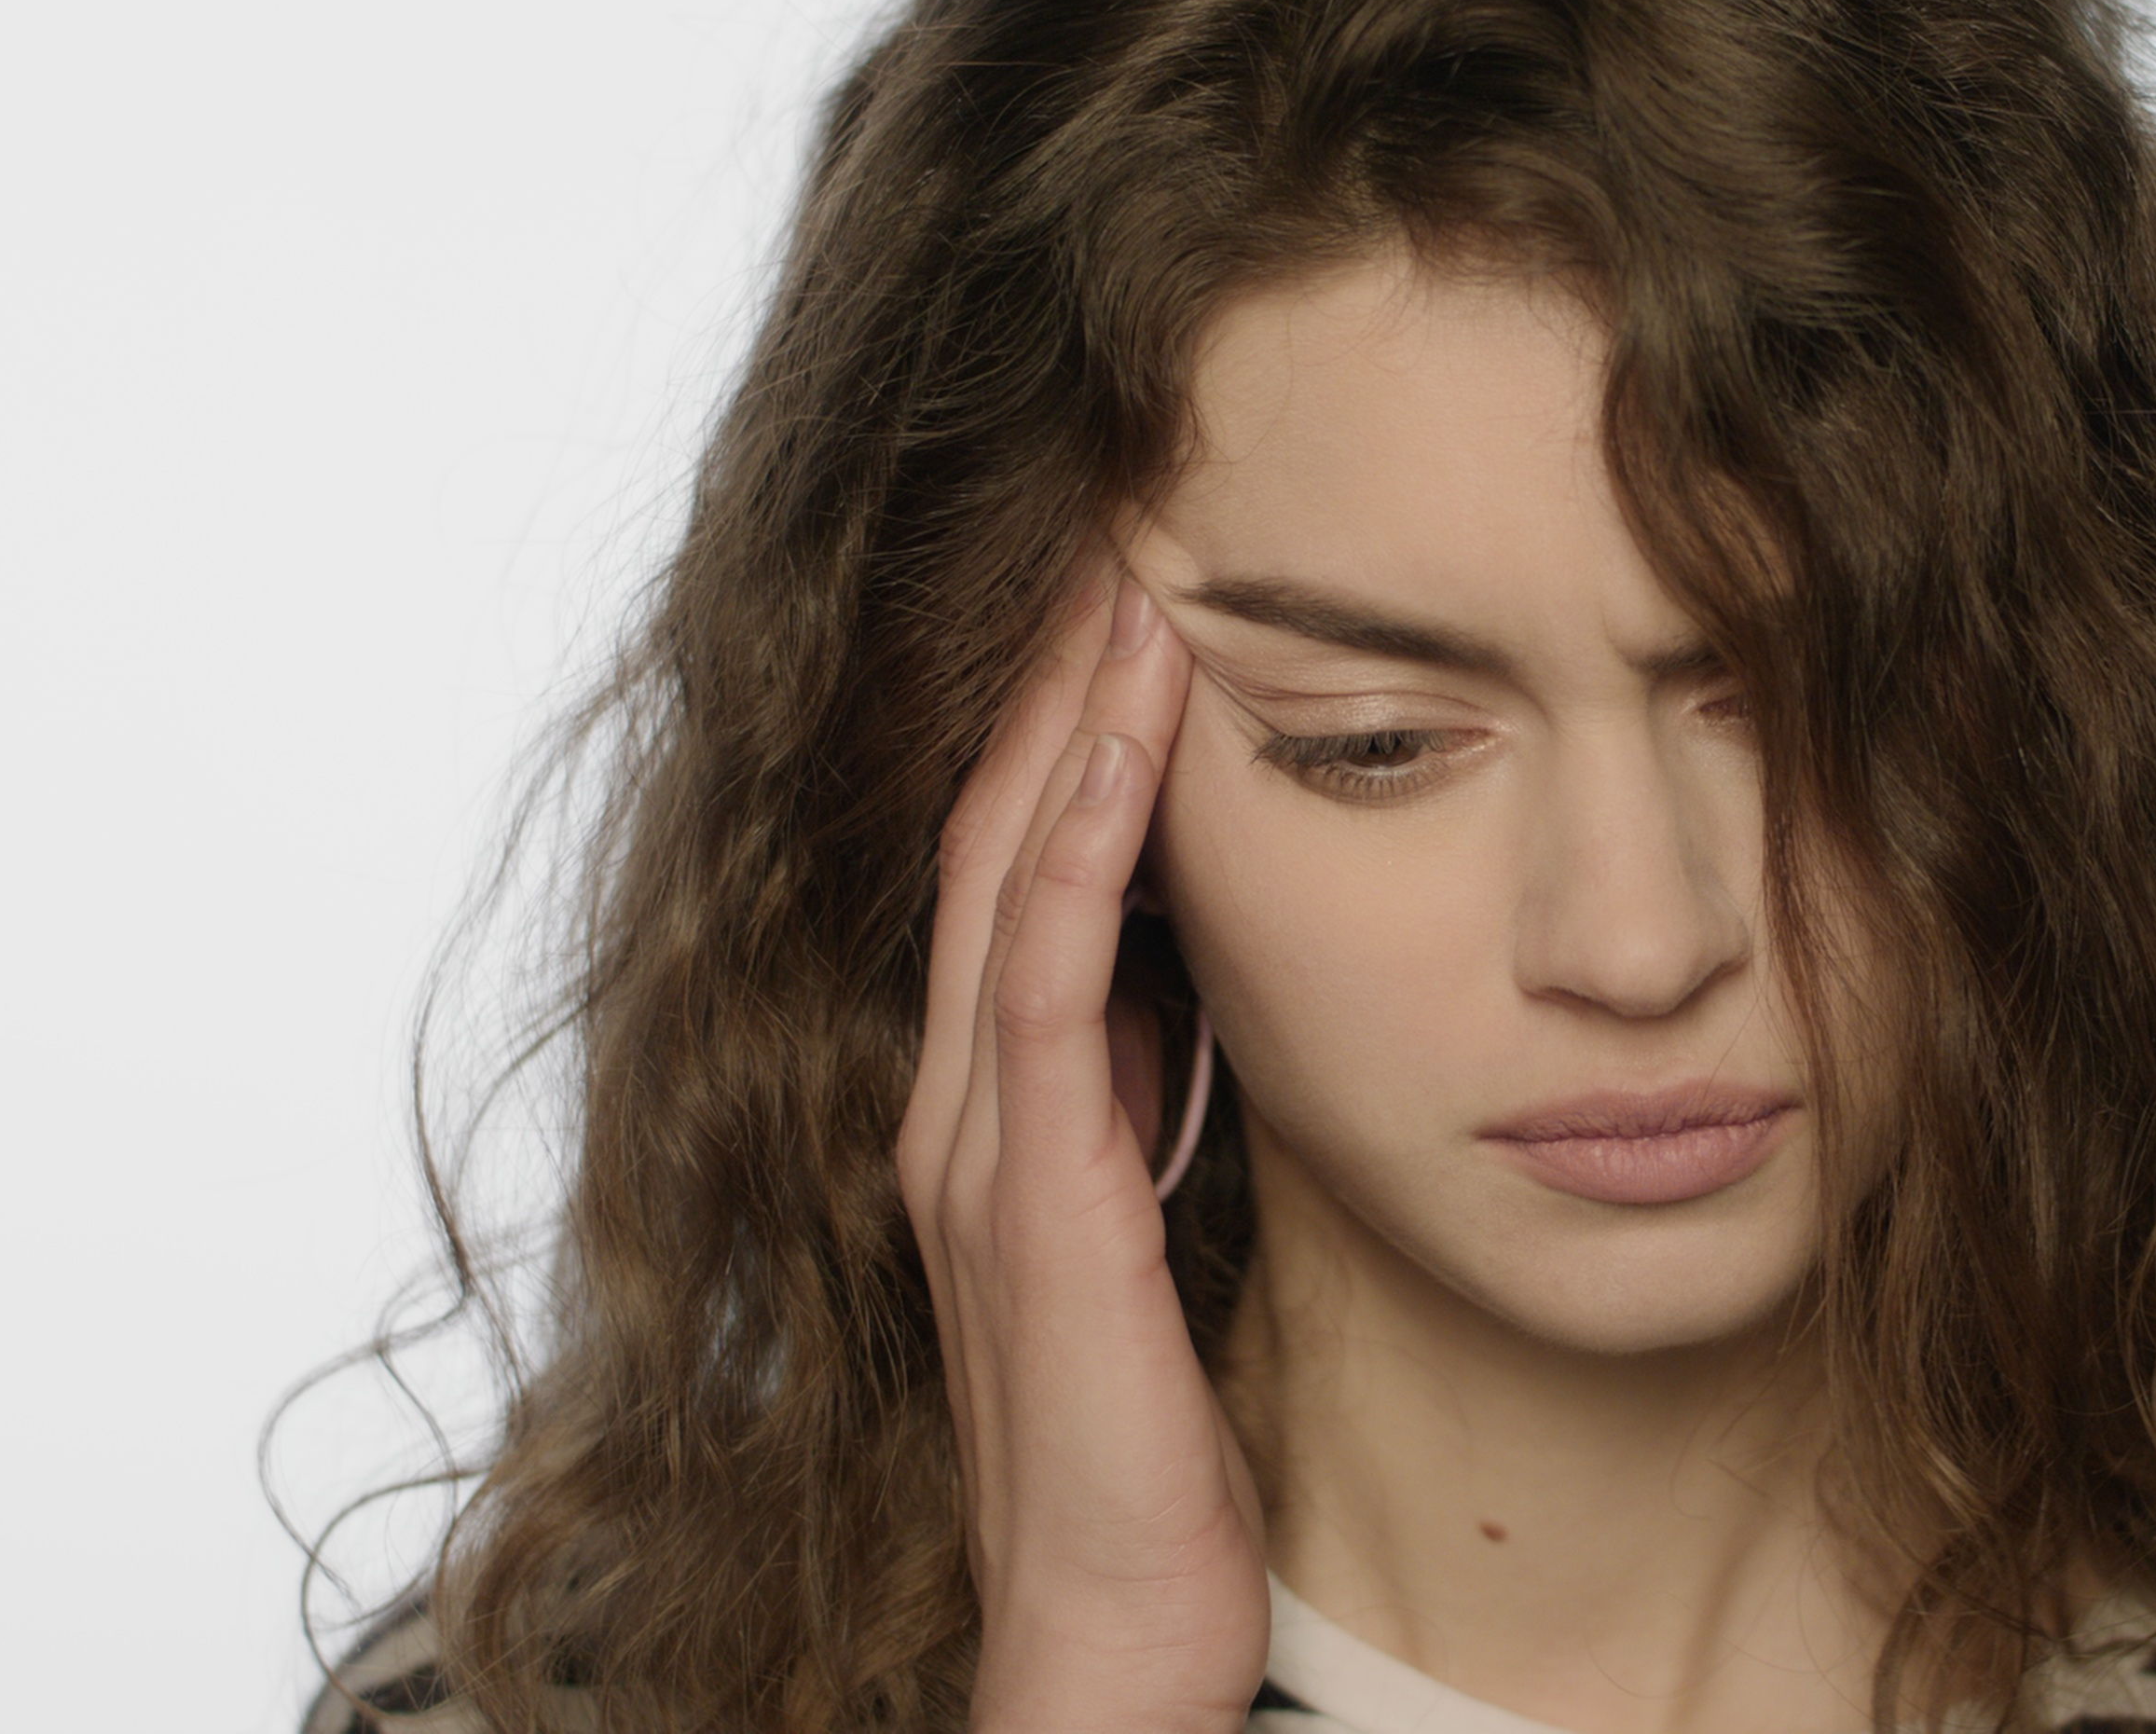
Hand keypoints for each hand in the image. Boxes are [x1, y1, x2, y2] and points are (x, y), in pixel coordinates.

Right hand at [896, 570, 1267, 1733]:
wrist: (1115, 1635)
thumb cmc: (1151, 1458)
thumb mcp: (1154, 1241)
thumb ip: (1148, 1116)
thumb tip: (1195, 994)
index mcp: (995, 1121)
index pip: (1011, 876)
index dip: (1063, 735)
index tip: (1133, 606)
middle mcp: (960, 1112)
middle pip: (988, 840)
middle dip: (1054, 686)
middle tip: (1122, 532)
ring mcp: (980, 1149)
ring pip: (1005, 874)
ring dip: (1069, 718)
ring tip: (1128, 578)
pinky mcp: (1032, 1197)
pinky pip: (1043, 971)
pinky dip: (1080, 834)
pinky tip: (1134, 731)